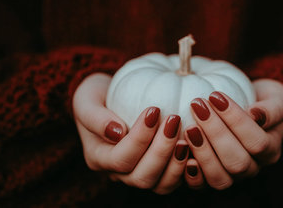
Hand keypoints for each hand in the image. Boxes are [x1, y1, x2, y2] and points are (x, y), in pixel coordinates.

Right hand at [73, 73, 188, 193]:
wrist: (107, 98)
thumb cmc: (96, 97)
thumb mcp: (86, 101)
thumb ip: (96, 118)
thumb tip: (117, 132)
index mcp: (99, 158)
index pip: (120, 159)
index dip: (139, 139)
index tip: (153, 110)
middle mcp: (120, 173)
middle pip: (142, 177)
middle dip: (161, 151)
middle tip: (174, 120)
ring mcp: (140, 174)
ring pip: (161, 185)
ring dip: (176, 162)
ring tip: (186, 136)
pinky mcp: (160, 170)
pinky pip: (175, 178)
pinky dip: (187, 167)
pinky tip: (196, 145)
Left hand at [184, 78, 282, 189]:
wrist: (245, 105)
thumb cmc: (260, 99)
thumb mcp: (275, 96)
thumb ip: (272, 107)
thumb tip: (256, 115)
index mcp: (271, 150)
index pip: (257, 143)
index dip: (236, 121)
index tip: (216, 95)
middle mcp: (252, 168)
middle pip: (237, 162)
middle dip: (215, 133)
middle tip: (198, 105)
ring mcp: (231, 176)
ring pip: (220, 178)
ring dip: (202, 151)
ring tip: (189, 125)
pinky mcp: (209, 178)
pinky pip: (200, 184)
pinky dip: (190, 171)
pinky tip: (181, 147)